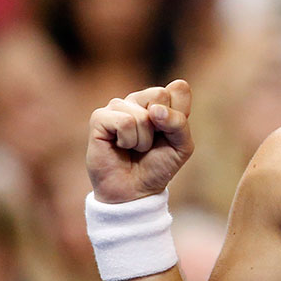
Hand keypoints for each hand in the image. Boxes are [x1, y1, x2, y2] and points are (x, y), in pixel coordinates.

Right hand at [87, 81, 193, 203]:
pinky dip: (128, 141)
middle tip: (150, 142)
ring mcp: (117, 107)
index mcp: (159, 100)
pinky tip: (120, 146)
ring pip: (142, 114)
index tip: (170, 135)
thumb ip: (179, 122)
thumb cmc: (157, 166)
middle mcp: (137, 99)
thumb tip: (154, 110)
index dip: (179, 117)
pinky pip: (124, 122)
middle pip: (160, 94)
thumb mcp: (182, 146)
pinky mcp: (99, 118)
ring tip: (135, 148)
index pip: (179, 89)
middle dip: (161, 126)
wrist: (135, 191)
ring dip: (143, 140)